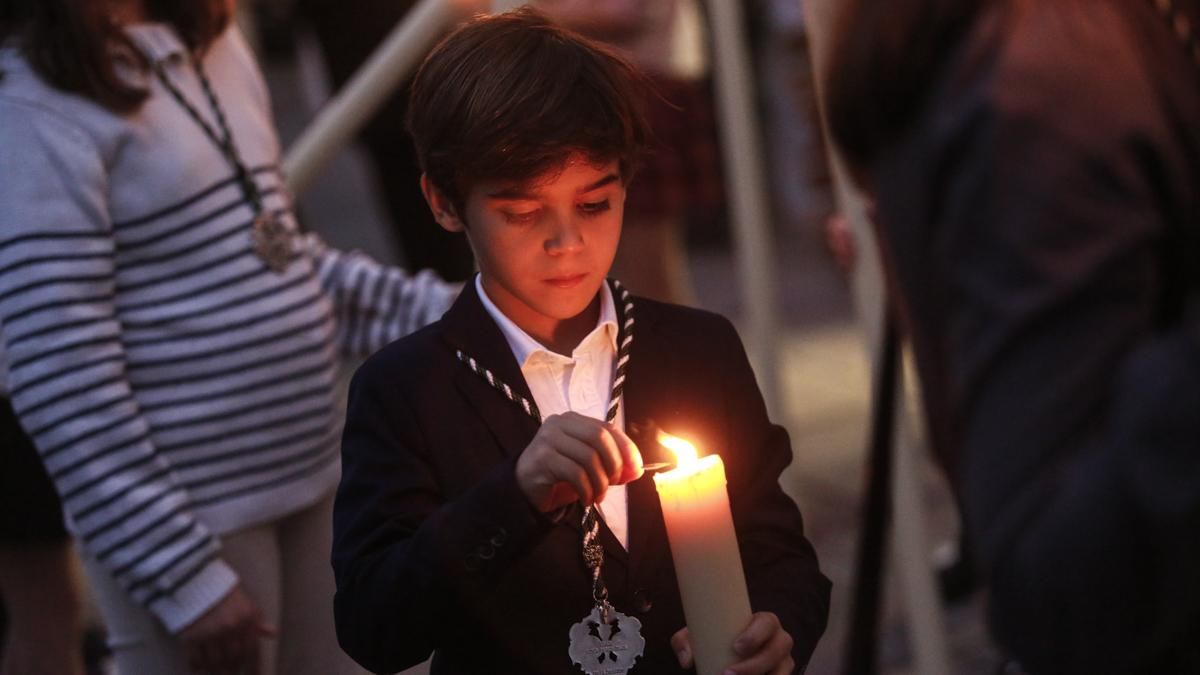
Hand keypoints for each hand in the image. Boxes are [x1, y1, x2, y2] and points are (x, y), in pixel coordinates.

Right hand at [178, 585, 275, 674]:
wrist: (197, 581)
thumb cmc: (225, 595)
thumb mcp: (246, 604)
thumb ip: (257, 621)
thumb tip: (272, 633)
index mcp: (246, 620)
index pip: (252, 652)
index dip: (254, 669)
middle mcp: (230, 628)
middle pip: (234, 660)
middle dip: (234, 671)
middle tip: (234, 674)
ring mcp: (209, 632)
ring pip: (215, 663)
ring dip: (217, 671)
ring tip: (219, 673)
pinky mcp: (190, 635)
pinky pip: (195, 659)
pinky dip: (198, 667)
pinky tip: (201, 669)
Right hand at [515, 412, 642, 511]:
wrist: (524, 489)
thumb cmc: (559, 476)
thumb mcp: (590, 469)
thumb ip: (612, 466)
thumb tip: (637, 469)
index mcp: (573, 420)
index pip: (607, 428)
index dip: (626, 448)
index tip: (636, 468)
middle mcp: (559, 423)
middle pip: (599, 438)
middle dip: (614, 464)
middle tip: (614, 483)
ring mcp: (548, 438)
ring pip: (588, 457)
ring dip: (600, 482)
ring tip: (598, 496)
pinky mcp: (542, 458)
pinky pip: (575, 473)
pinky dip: (587, 490)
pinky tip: (586, 500)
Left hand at [671, 612, 794, 674]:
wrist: (725, 654)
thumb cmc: (715, 638)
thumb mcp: (699, 635)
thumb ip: (684, 641)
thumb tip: (686, 660)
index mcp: (764, 622)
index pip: (768, 622)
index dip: (756, 635)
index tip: (736, 646)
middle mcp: (779, 640)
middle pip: (778, 649)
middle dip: (755, 664)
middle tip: (728, 673)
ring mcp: (784, 661)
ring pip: (783, 670)